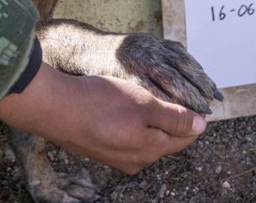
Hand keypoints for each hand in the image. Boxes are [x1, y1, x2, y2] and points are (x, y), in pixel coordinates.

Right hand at [0, 65, 206, 173]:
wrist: (54, 108)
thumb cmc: (100, 102)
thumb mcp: (144, 104)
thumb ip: (173, 117)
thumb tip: (201, 126)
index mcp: (151, 151)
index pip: (185, 137)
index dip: (193, 117)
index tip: (193, 97)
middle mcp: (136, 161)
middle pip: (166, 140)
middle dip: (173, 119)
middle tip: (172, 94)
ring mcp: (117, 158)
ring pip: (146, 139)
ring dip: (151, 121)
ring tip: (148, 99)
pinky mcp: (102, 150)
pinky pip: (128, 138)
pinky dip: (133, 124)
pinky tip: (124, 107)